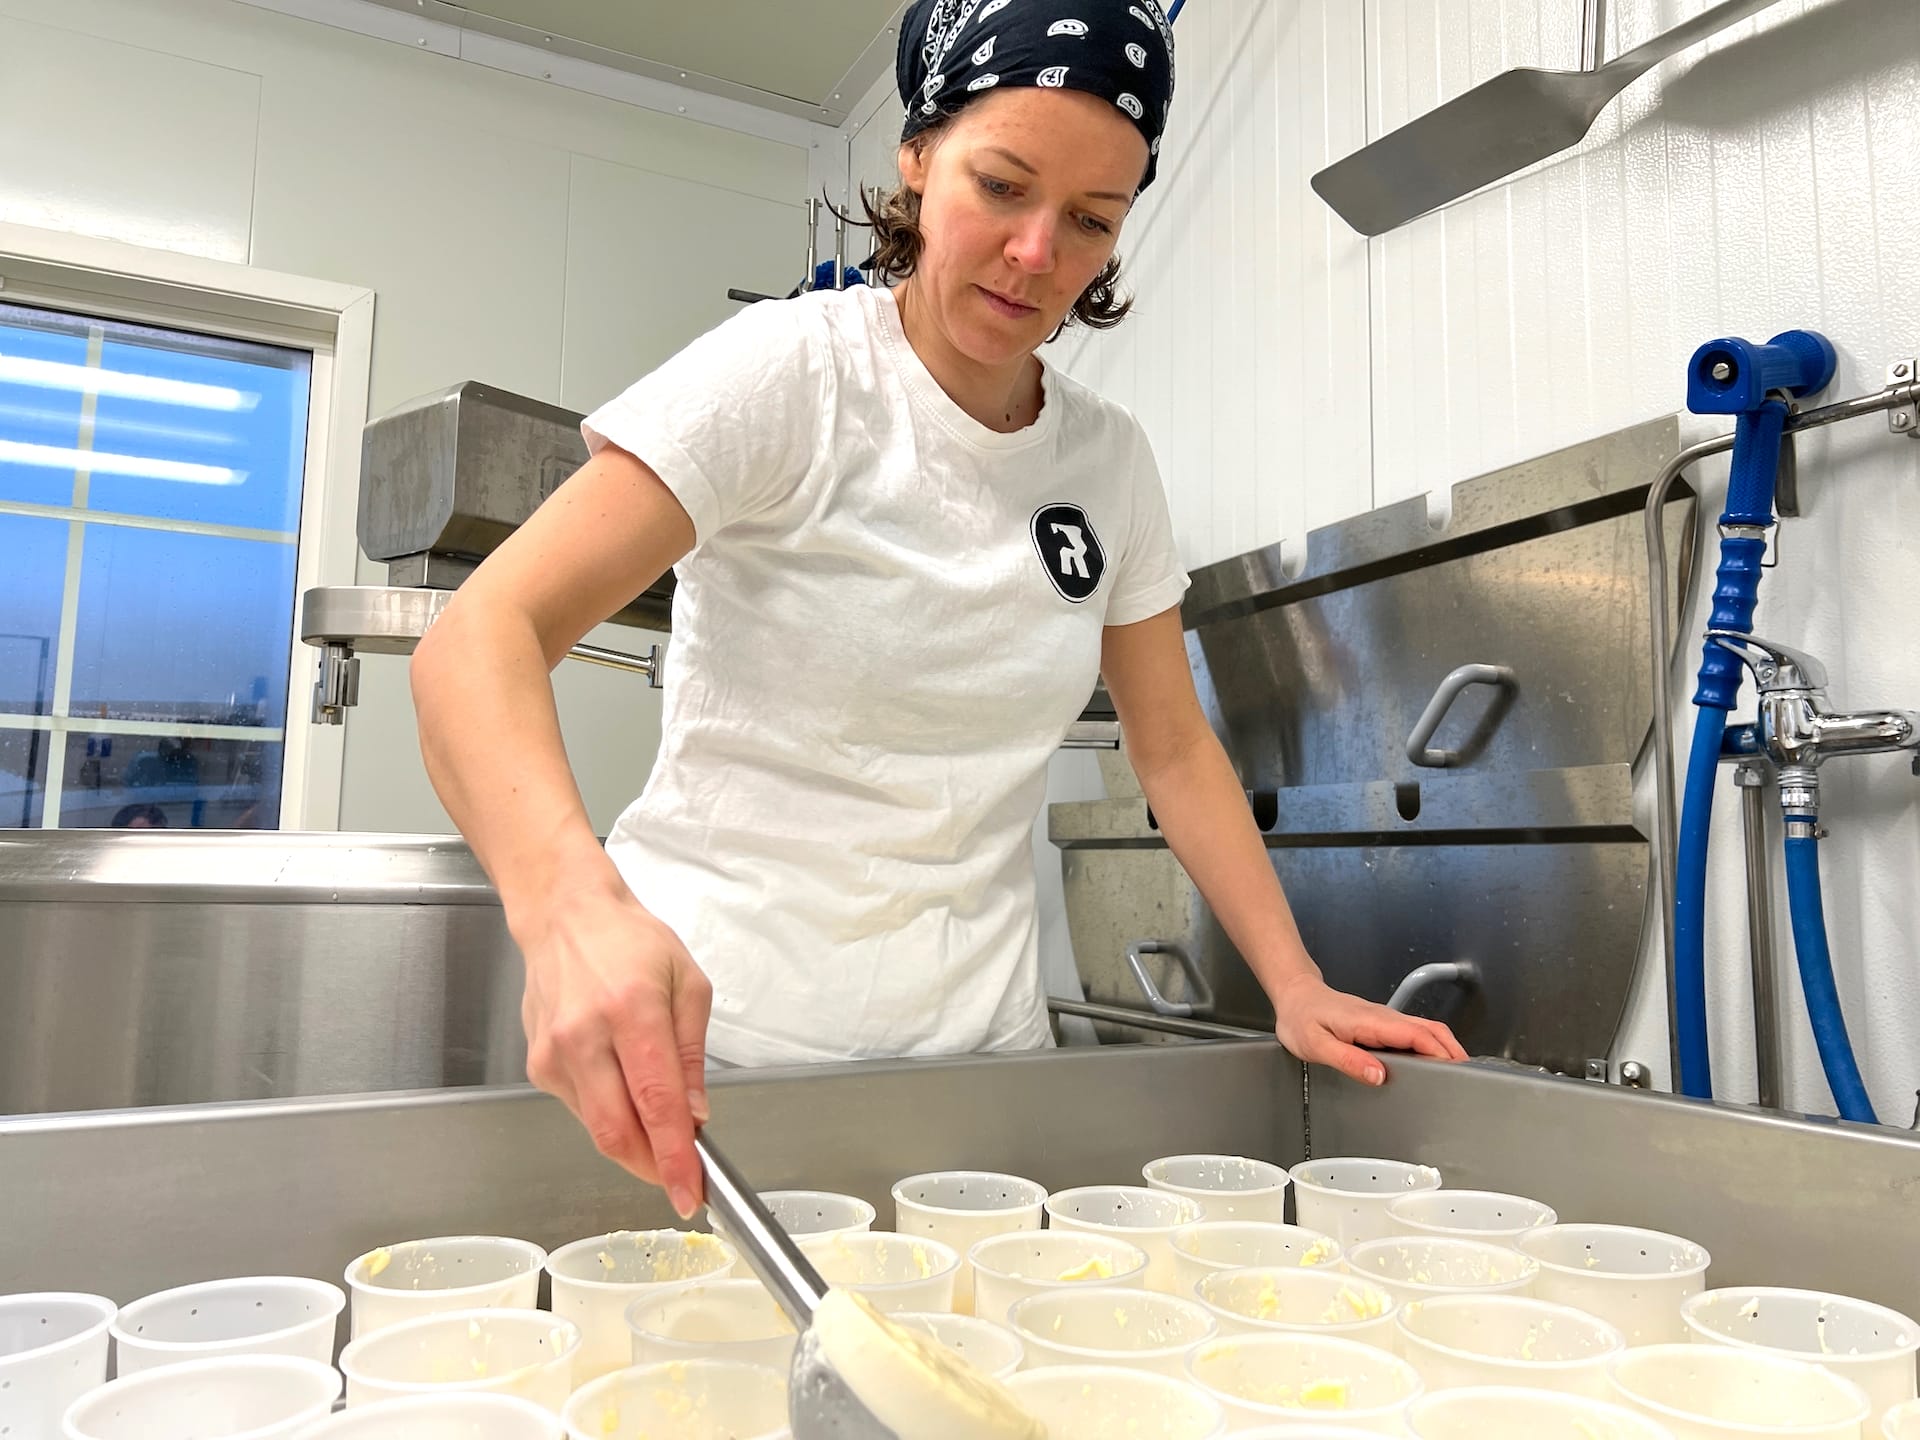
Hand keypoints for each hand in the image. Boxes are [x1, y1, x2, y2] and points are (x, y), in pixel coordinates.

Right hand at [515, 885, 713, 1217]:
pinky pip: (582, 1110)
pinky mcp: (538, 1065)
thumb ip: (692, 1055)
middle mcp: (585, 1036)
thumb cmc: (632, 942)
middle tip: (681, 1180)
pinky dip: (611, 1116)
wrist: (566, 917)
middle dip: (653, 1167)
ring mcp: (554, 1054)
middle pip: (617, 1132)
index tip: (691, 1191)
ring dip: (634, 1144)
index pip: (655, 1103)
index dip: (674, 1156)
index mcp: (630, 1010)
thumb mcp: (688, 984)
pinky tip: (625, 1091)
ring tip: (661, 1129)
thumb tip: (695, 1115)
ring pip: (598, 1129)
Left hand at [1268, 974, 1466, 1086]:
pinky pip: (1412, 1032)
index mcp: (1370, 1021)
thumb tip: (1378, 1076)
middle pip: (1430, 1030)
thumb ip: (1347, 1060)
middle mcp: (1382, 1017)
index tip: (1455, 1070)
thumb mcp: (1316, 1045)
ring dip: (1444, 1047)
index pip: (1416, 1034)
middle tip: (1468, 1077)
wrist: (1295, 996)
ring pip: (1424, 1029)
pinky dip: (1430, 1045)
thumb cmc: (1301, 1019)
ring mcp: (1383, 1018)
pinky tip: (1430, 1063)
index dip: (1439, 1052)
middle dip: (1452, 1050)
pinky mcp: (1380, 1023)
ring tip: (1456, 1074)